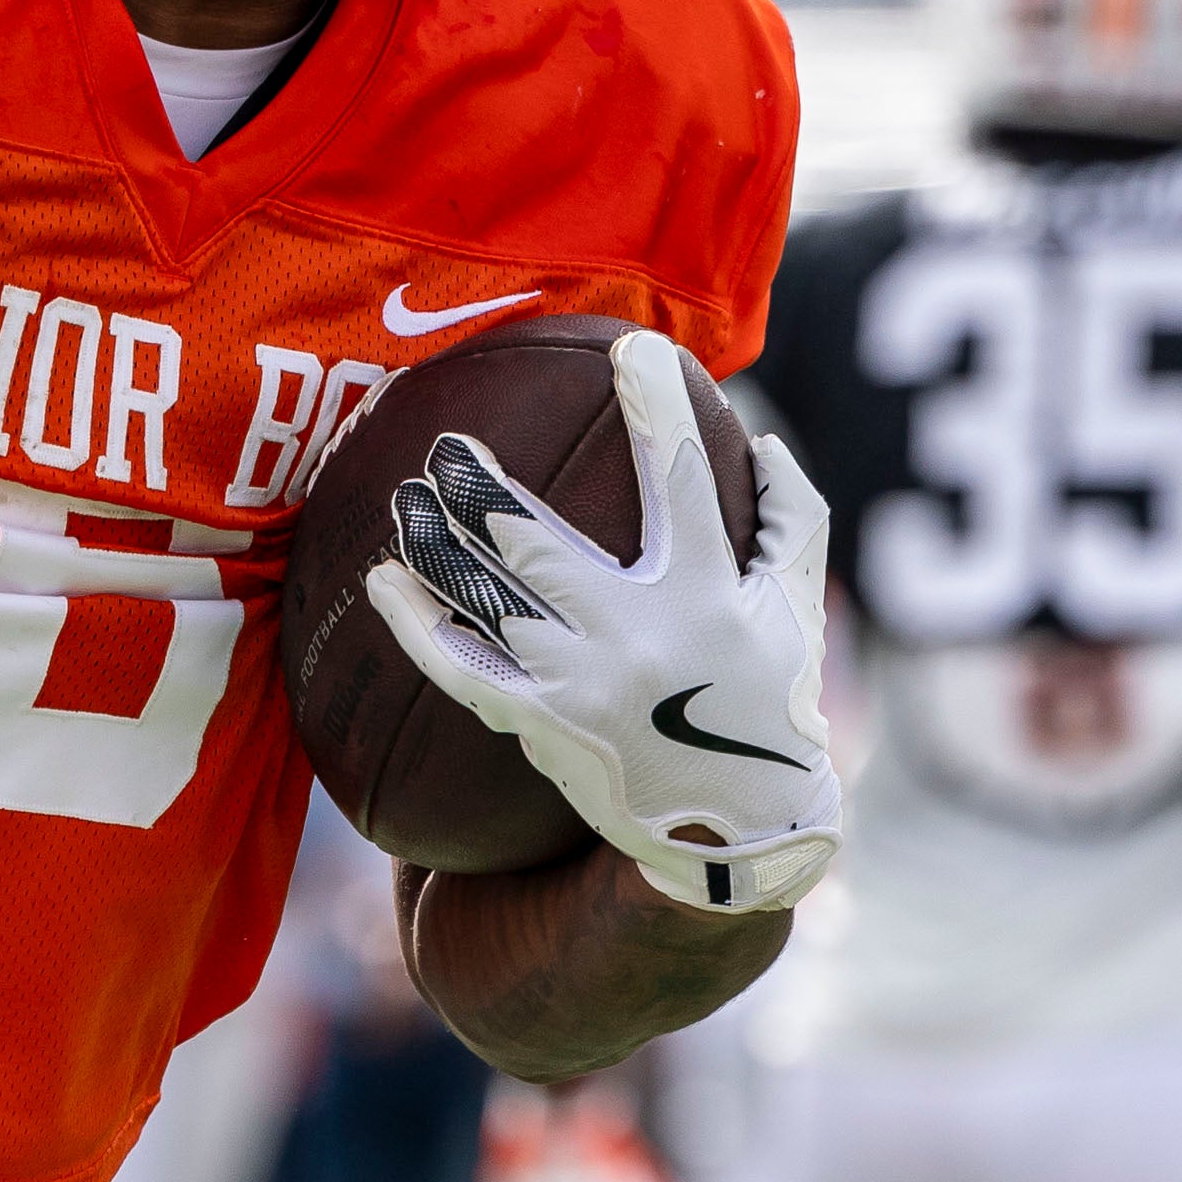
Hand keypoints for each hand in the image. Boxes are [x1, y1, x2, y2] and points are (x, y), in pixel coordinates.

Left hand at [365, 331, 840, 915]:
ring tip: (402, 498)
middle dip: (482, 487)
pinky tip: (384, 586)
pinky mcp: (549, 728)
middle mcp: (639, 632)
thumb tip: (762, 434)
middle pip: (539, 544)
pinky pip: (466, 672)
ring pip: (490, 601)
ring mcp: (585, 683)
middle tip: (445, 443)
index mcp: (708, 589)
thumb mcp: (798, 608)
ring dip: (436, 546)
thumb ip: (791, 516)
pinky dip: (420, 628)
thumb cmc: (770, 701)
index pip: (683, 478)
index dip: (659, 407)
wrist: (740, 832)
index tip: (636, 348)